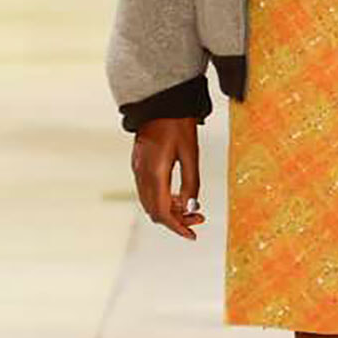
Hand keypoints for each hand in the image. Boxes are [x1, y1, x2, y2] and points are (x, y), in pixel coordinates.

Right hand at [131, 116, 205, 238]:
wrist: (161, 101)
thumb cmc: (178, 124)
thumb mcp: (191, 154)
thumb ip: (191, 183)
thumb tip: (192, 207)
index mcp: (155, 173)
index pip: (163, 212)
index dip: (178, 227)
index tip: (193, 235)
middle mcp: (142, 174)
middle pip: (155, 210)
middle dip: (177, 220)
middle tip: (199, 218)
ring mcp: (137, 169)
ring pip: (150, 202)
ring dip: (170, 210)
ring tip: (192, 207)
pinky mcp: (139, 163)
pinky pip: (148, 190)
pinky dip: (163, 199)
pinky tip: (179, 195)